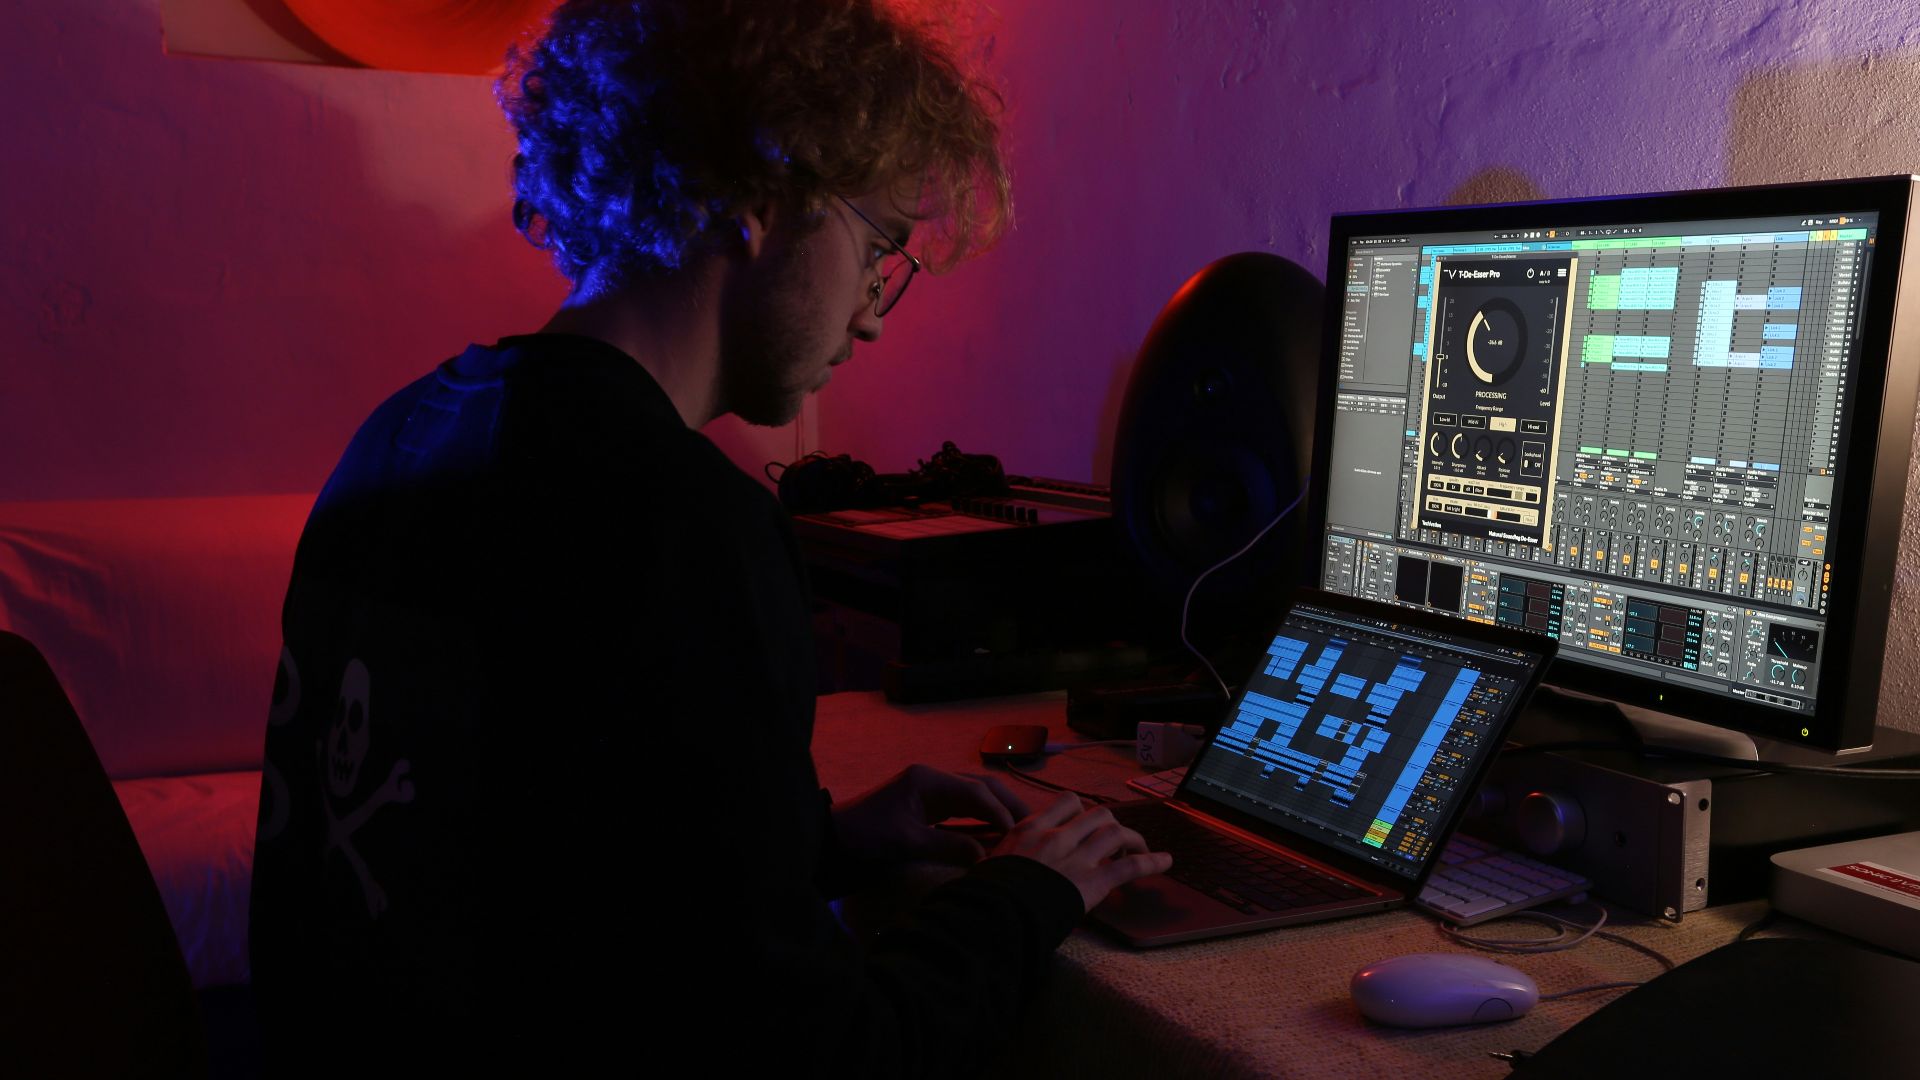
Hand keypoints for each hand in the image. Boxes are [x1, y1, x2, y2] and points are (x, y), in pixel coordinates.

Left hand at [831, 764, 1032, 865]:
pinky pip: (964, 808)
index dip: (1000, 812)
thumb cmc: (865, 836)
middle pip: (981, 787)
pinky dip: (983, 819)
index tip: (1019, 834)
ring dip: (999, 811)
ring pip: (976, 796)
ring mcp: (931, 790)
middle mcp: (933, 779)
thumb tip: (987, 855)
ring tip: (1025, 831)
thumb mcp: (907, 843)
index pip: (975, 792)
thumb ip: (948, 846)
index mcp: (927, 781)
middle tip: (1036, 826)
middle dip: (1009, 805)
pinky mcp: (929, 804)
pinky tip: (1000, 834)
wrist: (834, 836)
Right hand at [989, 794, 1172, 912]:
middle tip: (1113, 840)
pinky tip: (1167, 861)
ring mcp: (1078, 858)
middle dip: (1110, 824)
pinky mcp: (1094, 881)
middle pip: (1097, 813)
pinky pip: (1130, 866)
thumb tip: (997, 865)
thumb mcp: (990, 865)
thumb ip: (1004, 857)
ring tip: (1139, 848)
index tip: (1086, 821)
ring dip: (1132, 838)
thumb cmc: (988, 894)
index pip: (1066, 803)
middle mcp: (1058, 836)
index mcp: (1031, 829)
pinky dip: (1152, 861)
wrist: (996, 912)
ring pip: (1115, 832)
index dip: (1083, 811)